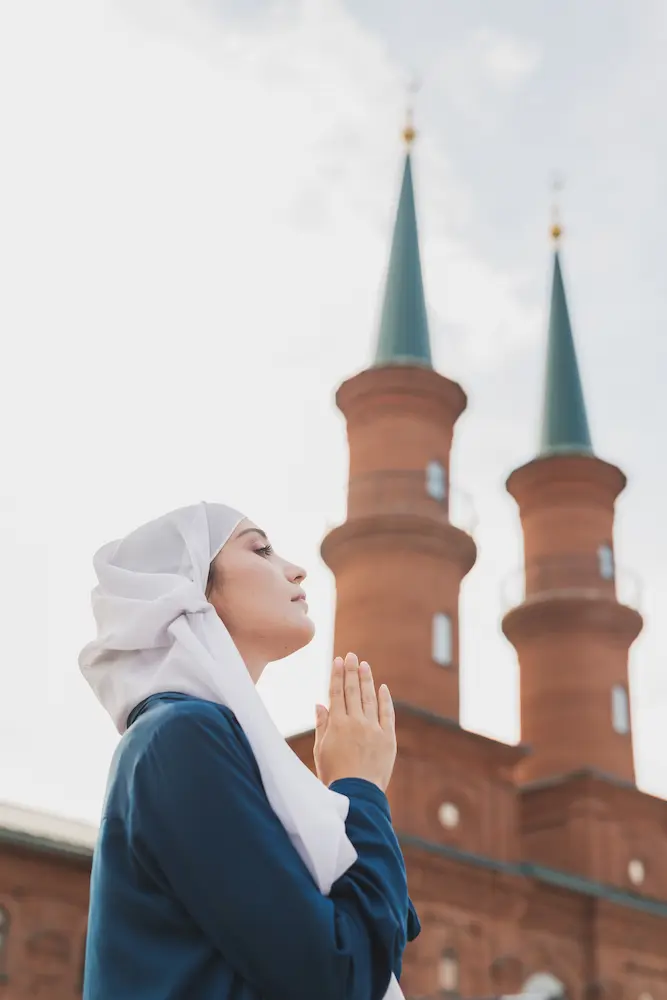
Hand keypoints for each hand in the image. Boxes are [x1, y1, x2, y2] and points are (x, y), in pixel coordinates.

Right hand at [313, 652, 395, 791]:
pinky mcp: (388, 739)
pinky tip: (382, 687)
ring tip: (364, 665)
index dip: (337, 675)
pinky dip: (385, 700)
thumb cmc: (334, 776)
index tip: (338, 660)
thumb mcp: (321, 751)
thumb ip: (322, 725)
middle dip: (351, 671)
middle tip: (352, 655)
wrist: (357, 795)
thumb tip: (320, 703)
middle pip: (352, 690)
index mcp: (337, 724)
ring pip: (370, 698)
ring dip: (366, 680)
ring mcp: (373, 729)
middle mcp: (356, 722)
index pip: (336, 693)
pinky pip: (387, 714)